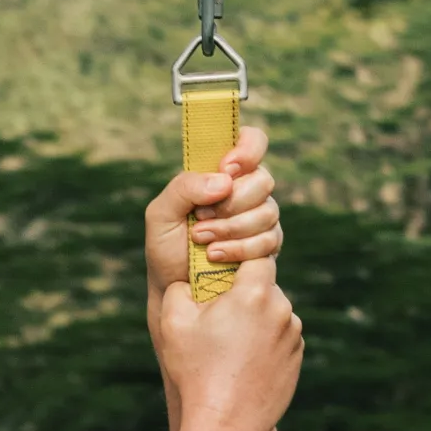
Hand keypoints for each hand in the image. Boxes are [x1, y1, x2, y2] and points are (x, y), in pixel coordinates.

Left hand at [144, 125, 283, 324]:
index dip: (247, 149)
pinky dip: (239, 249)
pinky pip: (269, 240)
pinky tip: (215, 255)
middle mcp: (245, 191)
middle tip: (201, 217)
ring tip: (202, 240)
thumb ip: (184, 187)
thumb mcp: (161, 214)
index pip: (252, 140)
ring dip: (231, 228)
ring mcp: (260, 218)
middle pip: (263, 179)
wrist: (174, 290)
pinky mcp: (267, 245)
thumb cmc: (165, 248)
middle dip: (232, 202)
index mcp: (222, 172)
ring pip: (268, 211)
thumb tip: (223, 180)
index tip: (227, 168)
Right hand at [151, 255, 301, 430]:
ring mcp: (293, 337)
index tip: (224, 270)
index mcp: (254, 294)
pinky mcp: (297, 360)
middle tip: (219, 316)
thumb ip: (179, 287)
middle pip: (265, 287)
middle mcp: (282, 311)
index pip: (257, 256)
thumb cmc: (197, 370)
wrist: (226, 423)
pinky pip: (281, 340)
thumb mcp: (173, 321)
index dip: (241, 258)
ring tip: (229, 346)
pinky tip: (243, 364)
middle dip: (245, 295)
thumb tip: (186, 280)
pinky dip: (265, 344)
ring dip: (256, 321)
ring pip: (274, 315)